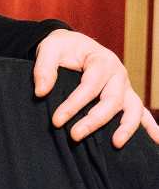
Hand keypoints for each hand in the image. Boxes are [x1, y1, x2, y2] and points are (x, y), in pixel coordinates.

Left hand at [33, 28, 158, 147]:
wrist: (73, 44)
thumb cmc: (61, 48)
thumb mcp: (48, 49)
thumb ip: (43, 68)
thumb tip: (41, 92)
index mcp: (101, 60)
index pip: (89, 86)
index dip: (74, 105)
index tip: (57, 121)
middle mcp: (118, 74)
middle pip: (112, 100)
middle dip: (94, 120)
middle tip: (74, 136)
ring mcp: (125, 87)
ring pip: (133, 108)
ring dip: (127, 127)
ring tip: (115, 143)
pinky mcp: (127, 97)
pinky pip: (142, 113)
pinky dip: (151, 127)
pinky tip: (156, 142)